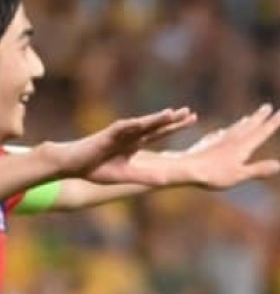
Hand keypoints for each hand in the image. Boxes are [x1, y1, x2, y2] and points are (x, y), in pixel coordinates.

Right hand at [49, 108, 197, 183]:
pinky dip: (132, 125)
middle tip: (190, 112)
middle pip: (155, 125)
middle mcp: (130, 135)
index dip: (175, 127)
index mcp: (136, 143)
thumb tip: (166, 181)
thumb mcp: (126, 176)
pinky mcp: (105, 136)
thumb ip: (146, 176)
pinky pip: (120, 129)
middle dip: (172, 119)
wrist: (72, 165)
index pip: (160, 133)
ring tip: (172, 113)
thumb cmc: (96, 168)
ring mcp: (118, 134)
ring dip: (155, 119)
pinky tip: (143, 121)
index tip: (193, 119)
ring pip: (140, 124)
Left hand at [163, 103, 279, 188]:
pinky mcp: (208, 143)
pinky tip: (225, 131)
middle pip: (249, 126)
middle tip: (268, 106)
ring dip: (245, 122)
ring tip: (250, 117)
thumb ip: (259, 169)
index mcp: (243, 146)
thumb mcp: (240, 174)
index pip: (262, 132)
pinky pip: (222, 133)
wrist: (186, 168)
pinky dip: (229, 130)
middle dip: (260, 117)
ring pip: (236, 128)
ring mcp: (219, 140)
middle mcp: (232, 139)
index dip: (273, 123)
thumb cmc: (214, 175)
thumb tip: (279, 165)